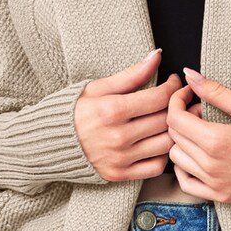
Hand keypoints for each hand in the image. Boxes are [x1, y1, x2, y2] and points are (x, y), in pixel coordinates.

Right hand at [73, 49, 187, 181]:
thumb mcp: (99, 87)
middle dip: (179, 106)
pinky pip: (156, 167)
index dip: (173, 87)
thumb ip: (132, 74)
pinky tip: (159, 141)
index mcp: (112, 110)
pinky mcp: (120, 174)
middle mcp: (118, 137)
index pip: (159, 97)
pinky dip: (164, 154)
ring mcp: (120, 158)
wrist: (49, 142)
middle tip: (181, 98)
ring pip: (166, 144)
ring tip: (173, 119)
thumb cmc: (76, 111)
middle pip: (166, 120)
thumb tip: (157, 56)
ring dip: (174, 130)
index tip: (173, 82)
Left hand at [165, 67, 230, 201]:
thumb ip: (215, 91)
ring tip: (202, 132)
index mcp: (216, 141)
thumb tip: (189, 75)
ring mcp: (213, 182)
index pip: (175, 118)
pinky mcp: (218, 194)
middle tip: (200, 111)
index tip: (186, 94)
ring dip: (182, 141)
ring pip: (176, 159)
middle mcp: (210, 165)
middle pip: (174, 136)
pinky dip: (183, 168)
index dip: (176, 101)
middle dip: (181, 118)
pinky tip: (196, 156)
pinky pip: (185, 183)